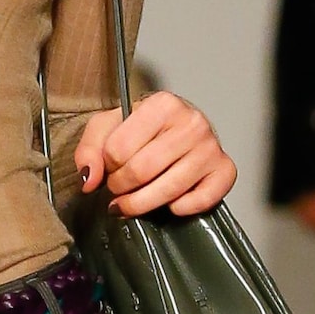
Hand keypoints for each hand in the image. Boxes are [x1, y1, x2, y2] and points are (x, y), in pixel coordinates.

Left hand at [73, 91, 236, 219]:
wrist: (176, 130)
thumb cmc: (142, 129)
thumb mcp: (107, 128)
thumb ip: (89, 150)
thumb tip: (90, 179)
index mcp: (163, 104)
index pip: (119, 149)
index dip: (107, 166)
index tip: (110, 167)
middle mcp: (192, 123)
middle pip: (141, 171)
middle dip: (121, 188)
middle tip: (118, 189)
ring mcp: (211, 148)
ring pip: (168, 191)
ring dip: (141, 205)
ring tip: (131, 202)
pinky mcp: (225, 171)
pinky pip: (200, 201)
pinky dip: (179, 208)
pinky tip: (169, 201)